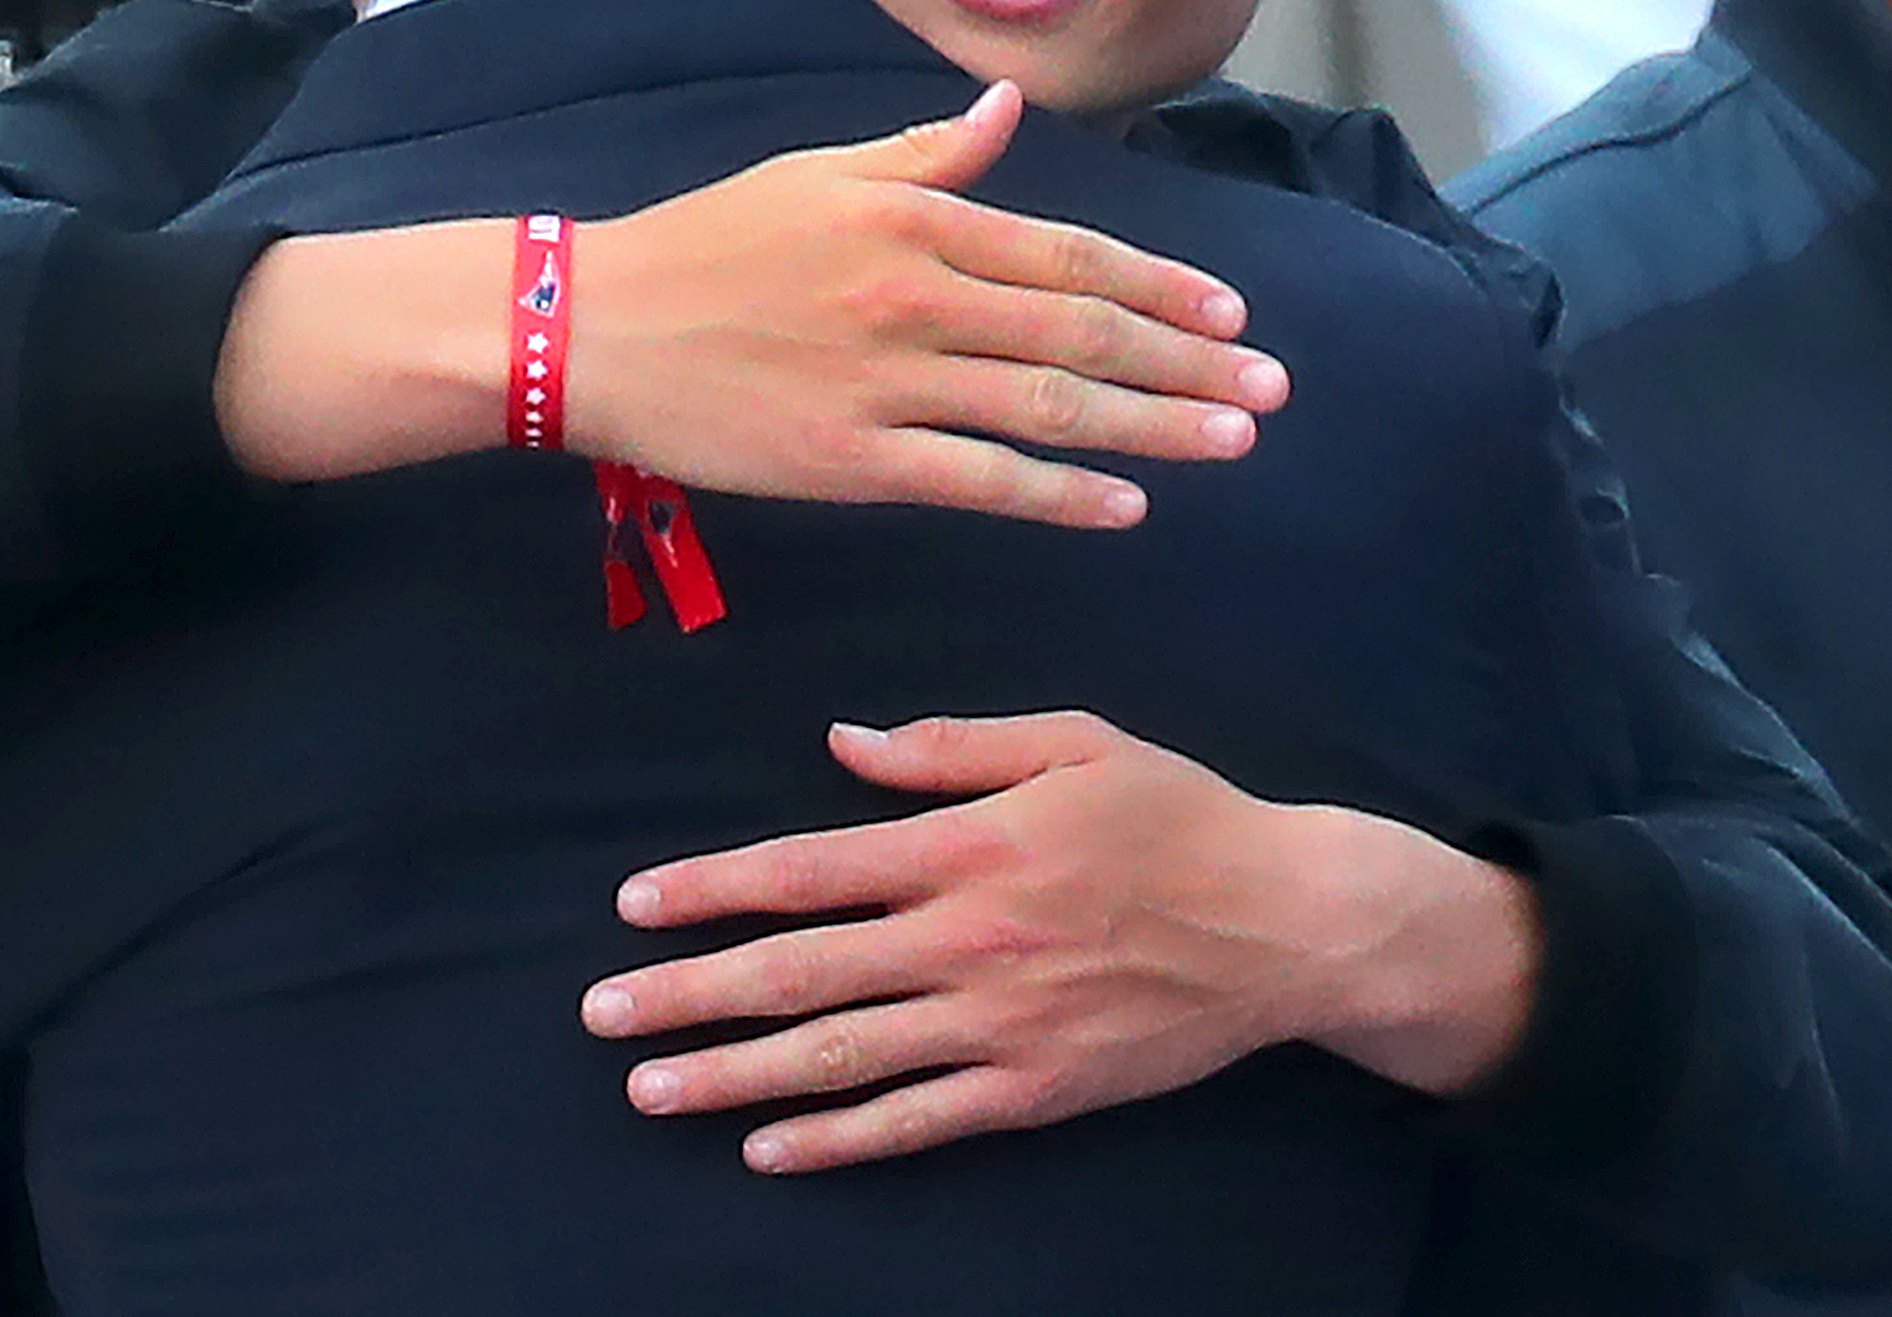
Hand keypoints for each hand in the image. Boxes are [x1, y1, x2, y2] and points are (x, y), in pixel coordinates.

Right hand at [565, 83, 1289, 528]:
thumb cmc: (704, 242)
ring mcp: (888, 380)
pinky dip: (1062, 494)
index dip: (1161, 288)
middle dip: (1190, 362)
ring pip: (1051, 407)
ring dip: (1155, 427)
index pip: (1069, 255)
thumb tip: (1003, 106)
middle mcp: (918, 293)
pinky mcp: (853, 459)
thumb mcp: (816, 172)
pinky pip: (981, 480)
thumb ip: (923, 154)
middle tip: (1271, 389)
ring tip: (1233, 441)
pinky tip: (1124, 506)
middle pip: (1083, 333)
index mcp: (913, 217)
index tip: (1231, 314)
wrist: (594, 324)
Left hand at [580, 712, 1535, 1172]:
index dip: (712, 888)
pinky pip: (918, 1122)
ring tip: (650, 1088)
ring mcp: (1000, 1024)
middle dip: (689, 993)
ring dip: (735, 1075)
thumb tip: (840, 744)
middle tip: (602, 1015)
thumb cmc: (1177, 814)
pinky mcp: (1036, 1089)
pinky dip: (838, 1141)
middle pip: (800, 972)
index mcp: (967, 846)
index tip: (632, 905)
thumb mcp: (1070, 741)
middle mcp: (966, 939)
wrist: (1289, 921)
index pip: (808, 869)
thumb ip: (947, 746)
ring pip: (841, 1057)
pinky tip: (767, 1150)